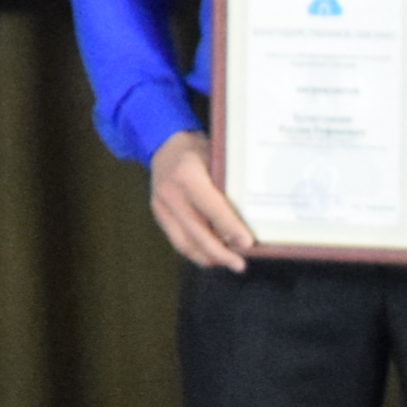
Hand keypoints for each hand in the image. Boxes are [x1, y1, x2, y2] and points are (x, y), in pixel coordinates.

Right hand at [144, 129, 256, 273]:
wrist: (163, 142)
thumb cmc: (197, 150)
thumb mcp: (216, 159)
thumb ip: (227, 186)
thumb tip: (248, 218)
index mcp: (187, 176)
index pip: (212, 208)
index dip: (230, 228)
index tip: (247, 244)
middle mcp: (171, 193)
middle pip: (197, 232)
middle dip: (220, 252)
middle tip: (239, 264)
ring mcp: (161, 205)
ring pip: (184, 241)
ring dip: (206, 256)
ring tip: (226, 264)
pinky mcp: (158, 213)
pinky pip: (176, 239)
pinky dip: (194, 251)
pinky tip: (209, 257)